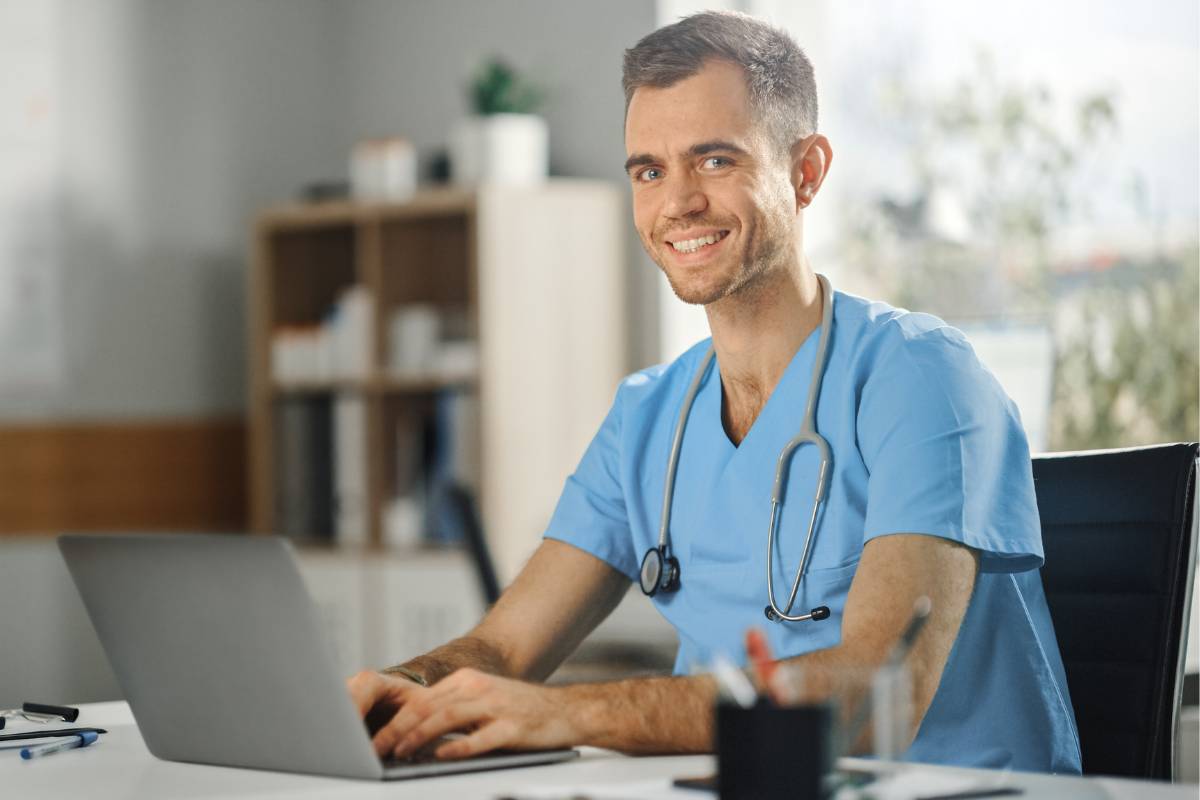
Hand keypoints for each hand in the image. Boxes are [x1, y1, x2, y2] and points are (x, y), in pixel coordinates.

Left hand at [346, 668, 578, 759]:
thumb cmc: (521, 712)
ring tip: (400, 752)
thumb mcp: (482, 702)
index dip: (394, 720)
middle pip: (429, 706)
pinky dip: (458, 747)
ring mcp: (496, 706)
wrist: (566, 712)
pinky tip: (442, 755)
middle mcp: (478, 688)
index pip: (421, 700)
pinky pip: (480, 736)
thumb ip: (452, 711)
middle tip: (377, 749)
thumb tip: (414, 735)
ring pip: (448, 717)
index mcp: (467, 681)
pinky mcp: (513, 726)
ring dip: (419, 735)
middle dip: (398, 729)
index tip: (375, 739)